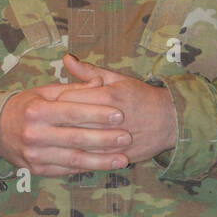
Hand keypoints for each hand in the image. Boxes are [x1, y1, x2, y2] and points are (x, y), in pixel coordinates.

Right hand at [0, 73, 131, 176]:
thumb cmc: (27, 106)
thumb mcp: (45, 91)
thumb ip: (74, 88)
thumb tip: (101, 81)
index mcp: (36, 111)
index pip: (72, 112)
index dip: (97, 114)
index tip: (119, 114)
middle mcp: (34, 134)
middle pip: (75, 138)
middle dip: (104, 139)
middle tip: (126, 136)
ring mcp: (35, 155)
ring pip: (73, 159)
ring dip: (101, 160)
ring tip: (123, 158)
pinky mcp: (37, 169)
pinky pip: (66, 169)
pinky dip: (87, 167)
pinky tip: (105, 166)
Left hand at [59, 53, 176, 164]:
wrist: (169, 121)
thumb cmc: (140, 96)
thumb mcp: (117, 79)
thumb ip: (89, 71)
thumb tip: (66, 58)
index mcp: (109, 96)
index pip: (69, 99)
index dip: (56, 101)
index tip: (50, 103)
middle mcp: (111, 119)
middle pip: (71, 122)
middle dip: (56, 122)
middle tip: (46, 121)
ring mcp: (114, 140)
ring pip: (79, 143)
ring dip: (63, 141)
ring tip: (53, 137)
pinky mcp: (118, 155)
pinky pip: (91, 158)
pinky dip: (77, 156)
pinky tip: (67, 153)